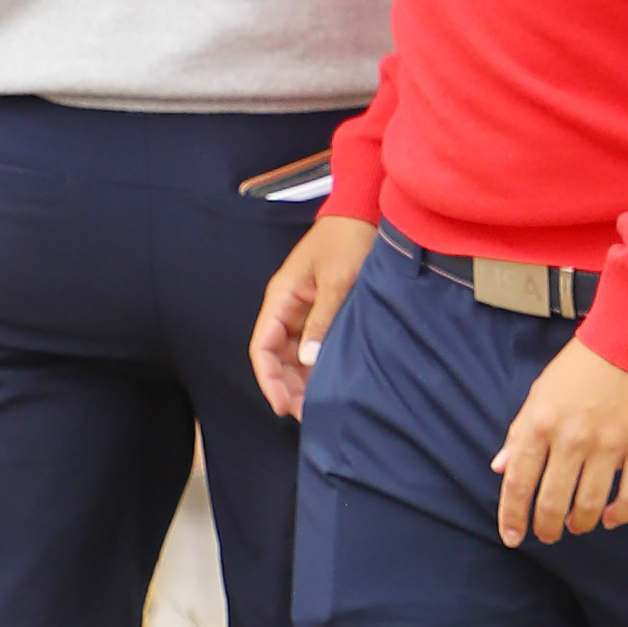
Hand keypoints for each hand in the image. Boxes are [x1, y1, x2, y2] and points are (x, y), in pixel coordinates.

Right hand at [250, 216, 377, 419]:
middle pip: (276, 356)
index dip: (268, 379)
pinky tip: (329, 380)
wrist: (364, 212)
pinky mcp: (323, 309)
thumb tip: (308, 360)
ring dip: (302, 378)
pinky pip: (312, 342)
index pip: (262, 347)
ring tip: (318, 405)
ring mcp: (304, 309)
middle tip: (306, 414)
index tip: (282, 406)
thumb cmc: (347, 240)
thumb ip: (323, 318)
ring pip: (294, 353)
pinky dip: (317, 363)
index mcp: (281, 298)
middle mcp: (287, 307)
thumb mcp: (338, 279)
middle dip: (287, 386)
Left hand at [493, 338, 627, 545]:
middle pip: (551, 503)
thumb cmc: (586, 361)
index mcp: (541, 423)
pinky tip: (611, 517)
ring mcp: (610, 445)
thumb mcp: (542, 390)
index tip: (512, 536)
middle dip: (546, 528)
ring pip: (588, 506)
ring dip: (579, 524)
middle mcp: (572, 439)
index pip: (518, 484)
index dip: (512, 517)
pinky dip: (619, 515)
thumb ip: (520, 431)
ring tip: (578, 525)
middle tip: (548, 534)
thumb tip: (500, 468)